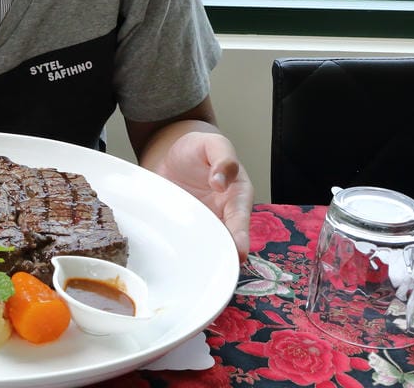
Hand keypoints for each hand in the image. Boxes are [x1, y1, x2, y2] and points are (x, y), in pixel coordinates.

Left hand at [156, 131, 252, 260]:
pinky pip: (183, 243)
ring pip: (205, 246)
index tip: (239, 251)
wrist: (173, 154)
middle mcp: (222, 216)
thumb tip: (221, 180)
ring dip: (201, 258)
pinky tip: (174, 262)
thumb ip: (223, 157)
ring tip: (195, 270)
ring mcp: (201, 224)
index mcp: (236, 197)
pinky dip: (180, 252)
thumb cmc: (199, 149)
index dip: (240, 236)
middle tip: (218, 269)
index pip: (240, 219)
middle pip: (225, 240)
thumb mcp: (213, 144)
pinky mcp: (182, 229)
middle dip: (223, 255)